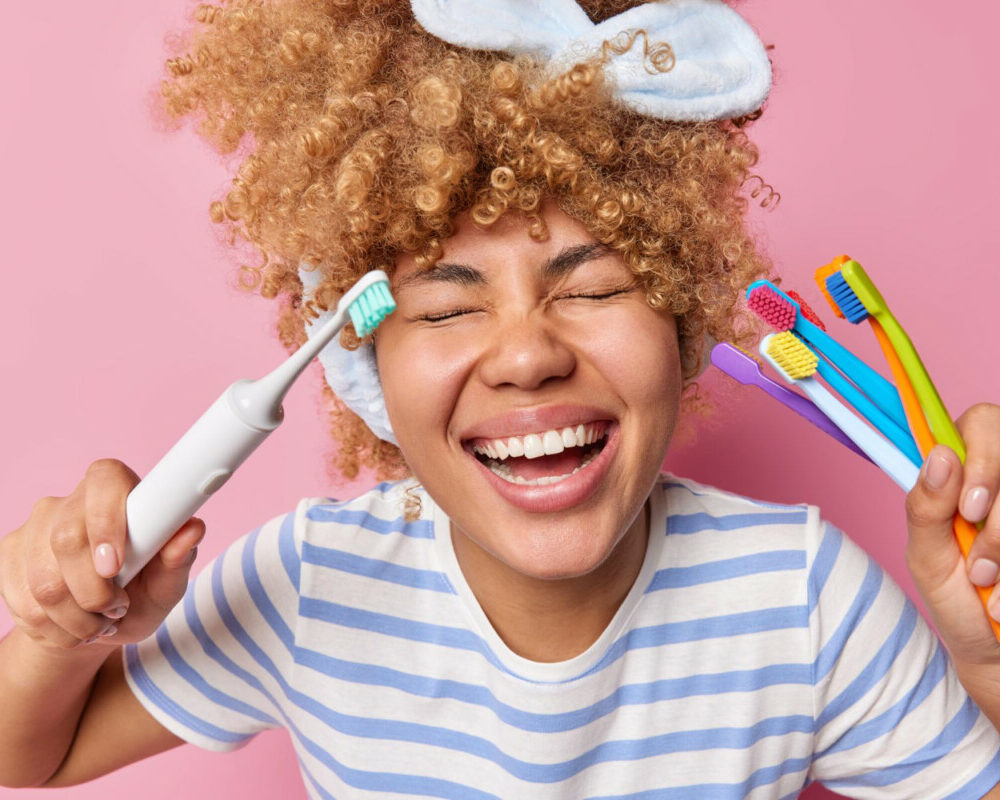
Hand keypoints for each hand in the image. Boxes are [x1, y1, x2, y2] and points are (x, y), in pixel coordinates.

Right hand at [0, 459, 203, 650]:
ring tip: (99, 625)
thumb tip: (193, 528)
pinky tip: (72, 627)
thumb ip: (178, 557)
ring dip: (75, 617)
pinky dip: (51, 627)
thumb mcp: (167, 582)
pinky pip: (21, 599)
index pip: (105, 480)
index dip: (106, 522)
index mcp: (119, 490)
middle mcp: (72, 500)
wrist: (96, 625)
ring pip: (43, 578)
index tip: (115, 566)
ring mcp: (35, 526)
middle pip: (67, 538)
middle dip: (93, 590)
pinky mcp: (10, 554)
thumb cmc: (142, 594)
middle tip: (116, 608)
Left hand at [905, 403, 999, 666]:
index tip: (969, 510)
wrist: (999, 659)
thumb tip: (940, 455)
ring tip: (991, 584)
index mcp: (969, 471)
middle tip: (982, 564)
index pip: (983, 421)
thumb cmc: (958, 603)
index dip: (982, 458)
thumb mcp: (928, 558)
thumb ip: (925, 506)